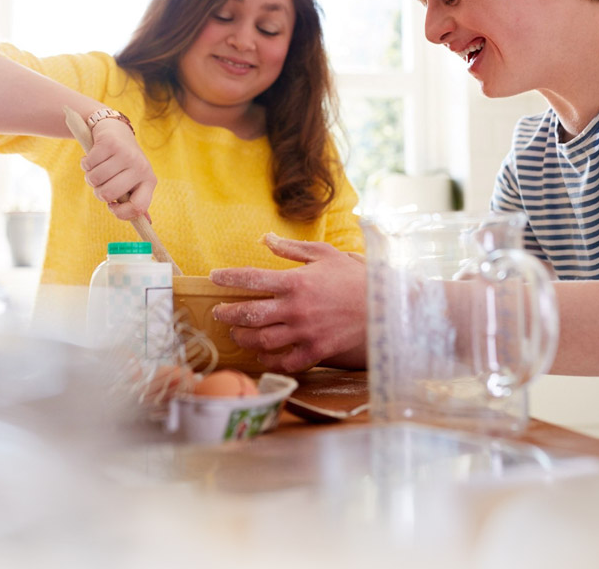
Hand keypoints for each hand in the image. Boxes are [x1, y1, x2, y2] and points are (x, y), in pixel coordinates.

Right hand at [80, 118, 156, 223]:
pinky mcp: (110, 143)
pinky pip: (87, 165)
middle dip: (98, 191)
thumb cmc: (123, 162)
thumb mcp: (134, 180)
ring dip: (90, 176)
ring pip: (95, 180)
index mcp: (149, 180)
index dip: (121, 213)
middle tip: (102, 182)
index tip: (112, 206)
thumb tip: (147, 223)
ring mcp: (125, 154)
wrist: (115, 130)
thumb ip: (137, 200)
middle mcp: (140, 166)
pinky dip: (85, 163)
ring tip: (99, 167)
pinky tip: (93, 156)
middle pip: (108, 194)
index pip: (138, 207)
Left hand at [209, 233, 366, 374]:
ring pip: (261, 340)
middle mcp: (295, 309)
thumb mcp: (324, 254)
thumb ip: (292, 249)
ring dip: (243, 336)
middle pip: (250, 314)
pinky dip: (268, 358)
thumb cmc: (353, 277)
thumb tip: (266, 239)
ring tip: (236, 332)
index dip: (229, 278)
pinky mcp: (314, 351)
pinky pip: (284, 360)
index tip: (214, 278)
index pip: (252, 277)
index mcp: (296, 281)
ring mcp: (304, 333)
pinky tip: (262, 352)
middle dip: (229, 313)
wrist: (383, 306)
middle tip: (219, 312)